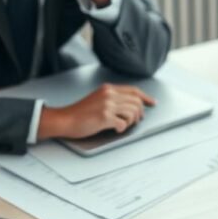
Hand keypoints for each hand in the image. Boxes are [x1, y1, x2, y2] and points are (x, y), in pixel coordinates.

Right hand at [37, 84, 154, 139]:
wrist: (64, 119)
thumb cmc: (80, 113)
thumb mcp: (97, 99)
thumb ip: (112, 98)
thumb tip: (132, 106)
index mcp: (108, 89)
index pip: (133, 90)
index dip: (145, 97)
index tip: (152, 103)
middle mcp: (109, 94)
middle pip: (136, 102)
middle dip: (139, 113)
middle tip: (137, 121)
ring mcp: (107, 105)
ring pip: (132, 112)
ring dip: (131, 122)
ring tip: (122, 125)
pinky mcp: (104, 117)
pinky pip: (123, 124)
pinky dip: (122, 129)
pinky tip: (115, 129)